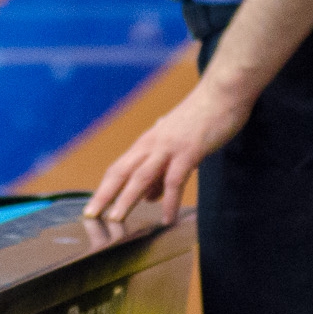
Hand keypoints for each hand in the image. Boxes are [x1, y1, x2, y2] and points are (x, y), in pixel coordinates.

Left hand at [83, 79, 249, 224]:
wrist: (221, 93)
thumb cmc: (200, 119)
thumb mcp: (175, 145)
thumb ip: (161, 171)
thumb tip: (148, 197)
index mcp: (147, 143)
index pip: (119, 169)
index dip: (104, 190)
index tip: (92, 209)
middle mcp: (152, 144)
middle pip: (121, 172)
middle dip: (104, 195)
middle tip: (90, 216)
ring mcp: (169, 147)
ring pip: (141, 176)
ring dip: (127, 199)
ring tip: (116, 220)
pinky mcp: (189, 150)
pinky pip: (175, 179)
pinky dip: (170, 200)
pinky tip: (167, 218)